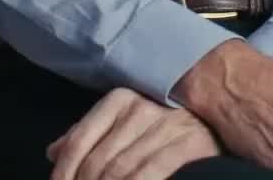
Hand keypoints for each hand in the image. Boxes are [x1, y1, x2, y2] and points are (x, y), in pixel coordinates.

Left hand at [47, 86, 221, 179]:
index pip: (79, 141)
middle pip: (97, 160)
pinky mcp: (187, 144)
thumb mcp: (124, 122)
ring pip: (119, 171)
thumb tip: (53, 151)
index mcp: (119, 99)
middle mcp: (139, 108)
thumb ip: (88, 134)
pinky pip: (148, 173)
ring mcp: (165, 125)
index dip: (64, 172)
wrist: (219, 118)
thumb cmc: (163, 126)